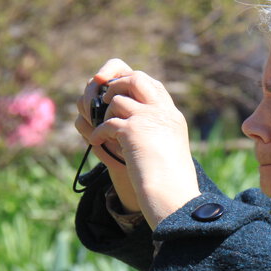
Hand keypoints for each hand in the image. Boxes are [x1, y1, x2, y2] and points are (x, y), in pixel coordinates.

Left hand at [82, 60, 200, 228]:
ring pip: (117, 100)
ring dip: (105, 114)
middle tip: (105, 99)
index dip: (132, 84)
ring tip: (104, 130)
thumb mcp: (166, 149)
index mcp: (172, 116)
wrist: (173, 192)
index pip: (153, 85)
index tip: (119, 94)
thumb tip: (126, 125)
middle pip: (136, 77)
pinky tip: (97, 142)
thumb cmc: (170, 179)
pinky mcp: (132, 130)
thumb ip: (152, 133)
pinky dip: (98, 133)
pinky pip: (107, 122)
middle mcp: (162, 112)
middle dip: (116, 84)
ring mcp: (148, 118)